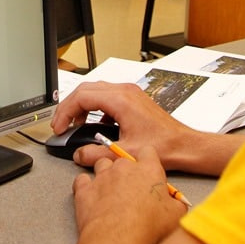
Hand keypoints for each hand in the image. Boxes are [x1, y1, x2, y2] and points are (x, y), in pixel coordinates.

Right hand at [52, 81, 244, 174]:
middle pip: (86, 89)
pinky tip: (95, 124)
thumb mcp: (125, 152)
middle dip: (69, 106)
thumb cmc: (165, 146)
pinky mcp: (134, 99)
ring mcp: (130, 93)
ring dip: (82, 105)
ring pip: (96, 90)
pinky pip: (107, 96)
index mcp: (121, 100)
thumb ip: (96, 154)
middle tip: (61, 124)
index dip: (65, 111)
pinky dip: (95, 107)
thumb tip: (78, 154)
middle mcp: (125, 91)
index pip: (82, 96)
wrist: (185, 145)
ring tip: (74, 123)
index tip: (59, 126)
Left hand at [70, 146, 187, 243]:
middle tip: (130, 186)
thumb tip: (178, 205)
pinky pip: (82, 180)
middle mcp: (123, 168)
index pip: (148, 151)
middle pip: (123, 159)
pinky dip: (85, 186)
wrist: (119, 237)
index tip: (147, 167)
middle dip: (125, 170)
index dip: (147, 160)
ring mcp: (102, 177)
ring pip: (101, 165)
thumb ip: (177, 204)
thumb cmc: (146, 225)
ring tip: (110, 190)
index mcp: (148, 170)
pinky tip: (91, 194)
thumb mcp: (175, 215)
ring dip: (105, 175)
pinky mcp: (84, 189)